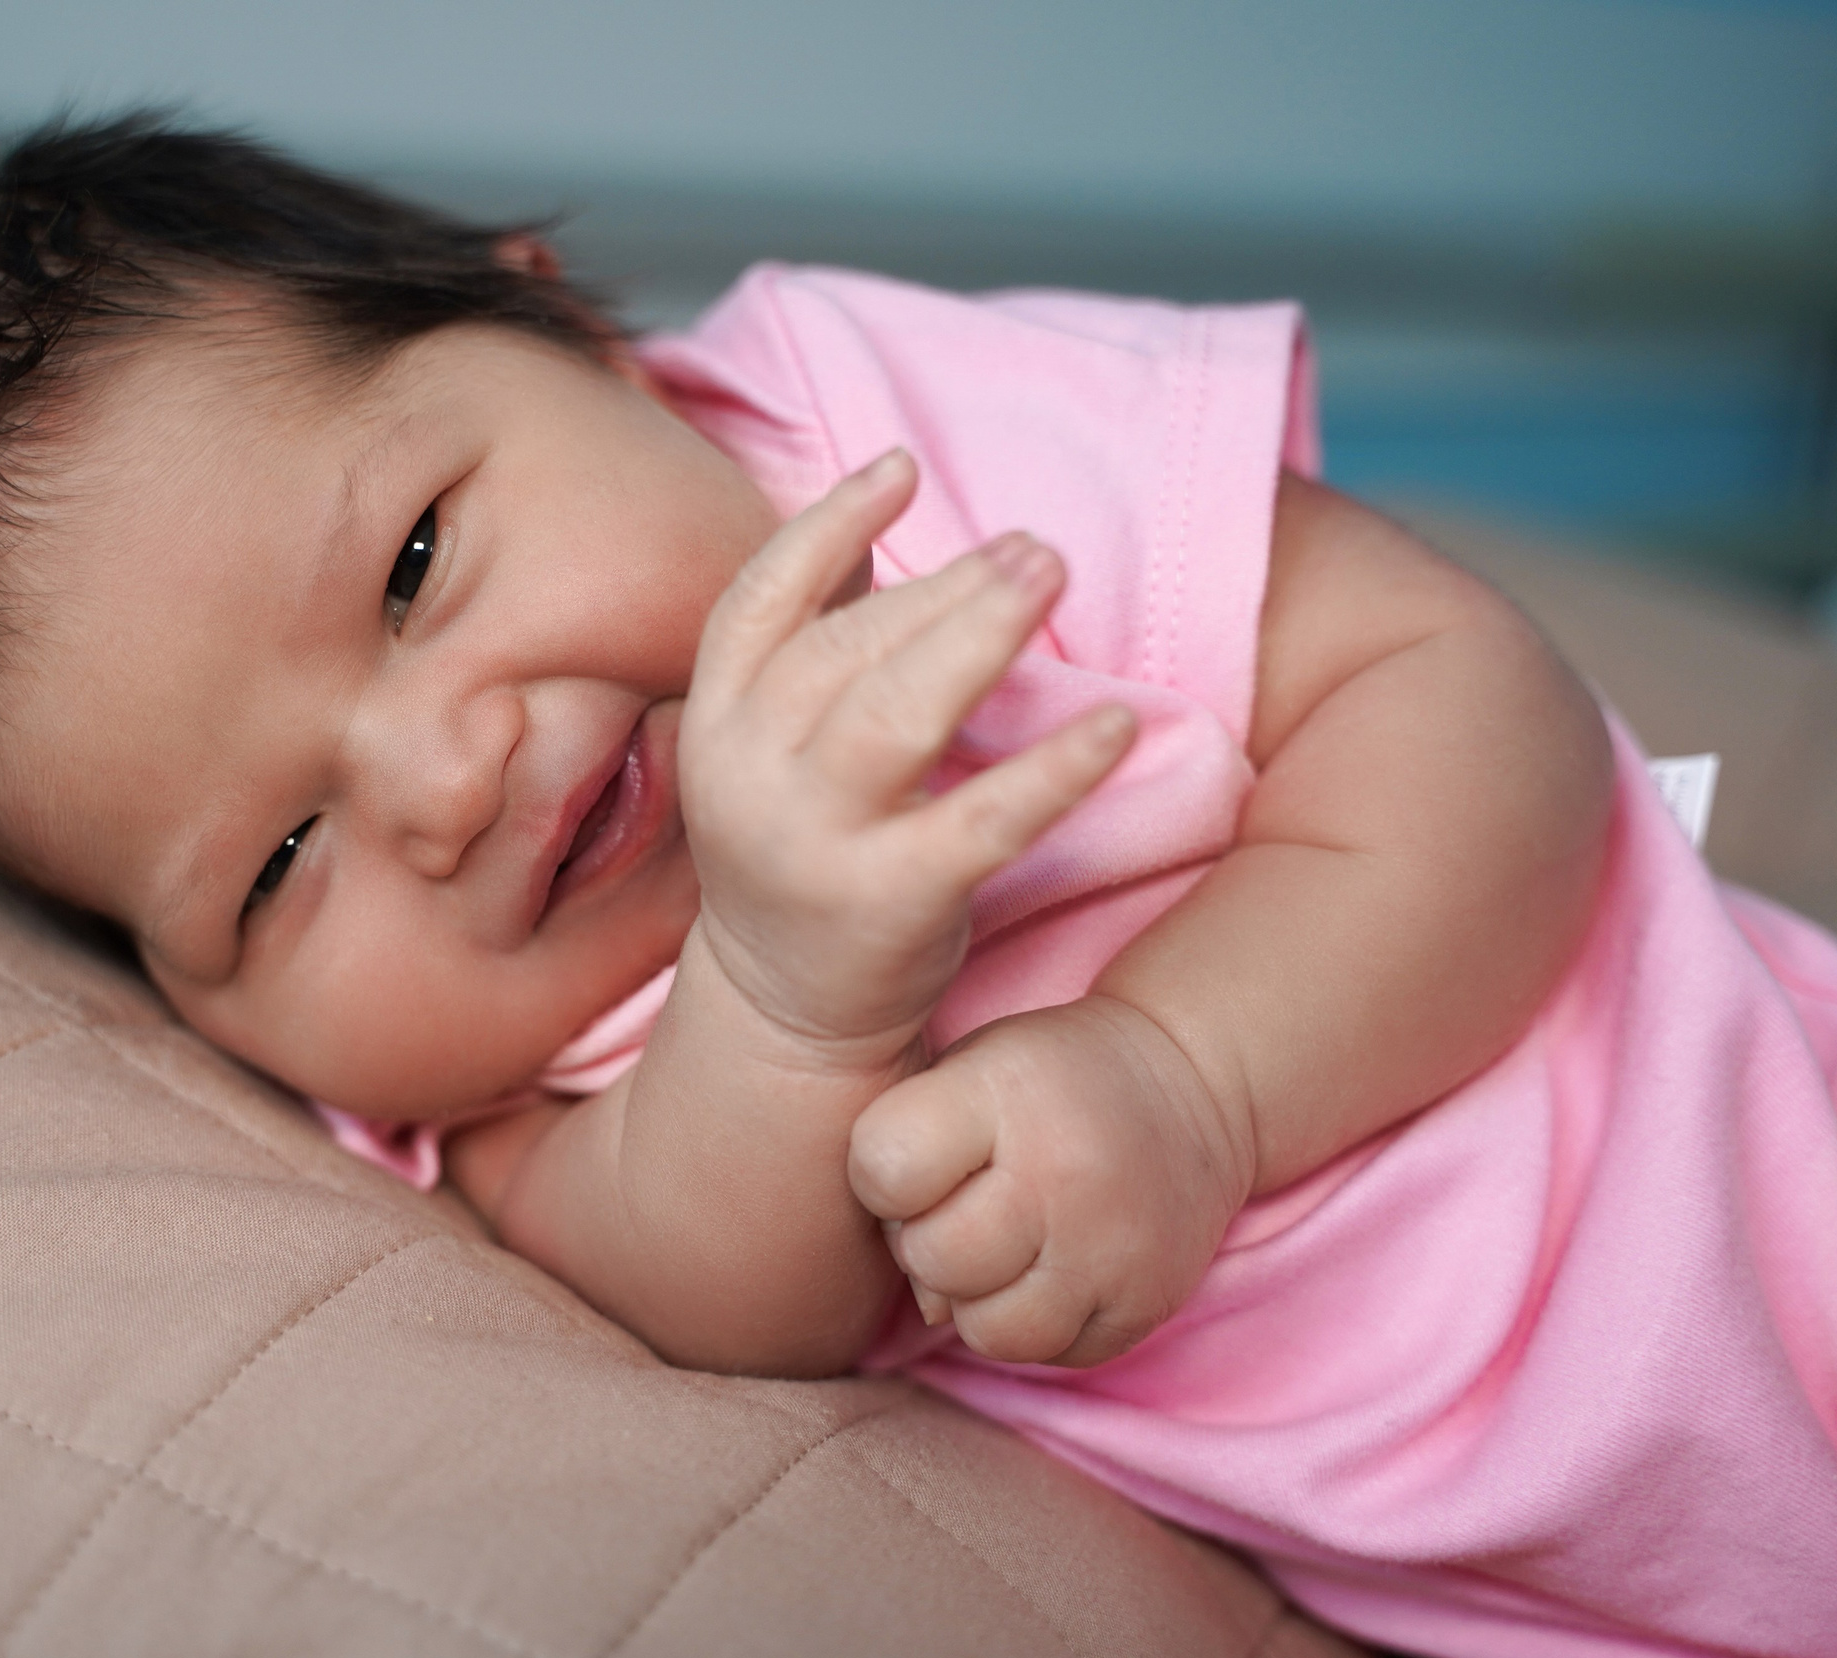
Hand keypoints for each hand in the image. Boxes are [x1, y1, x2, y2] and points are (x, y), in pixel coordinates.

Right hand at [679, 450, 1137, 1068]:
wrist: (784, 1011)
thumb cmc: (804, 848)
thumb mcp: (773, 746)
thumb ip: (811, 647)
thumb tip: (872, 527)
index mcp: (720, 724)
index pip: (759, 603)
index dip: (826, 525)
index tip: (899, 468)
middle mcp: (749, 778)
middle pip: (844, 651)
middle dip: (941, 586)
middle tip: (1034, 545)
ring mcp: (813, 843)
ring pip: (895, 715)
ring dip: (979, 635)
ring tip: (1051, 574)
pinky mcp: (889, 902)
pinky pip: (982, 822)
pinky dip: (1052, 770)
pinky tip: (1116, 725)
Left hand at [848, 995, 1255, 1366]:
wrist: (1191, 1080)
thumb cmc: (1046, 1080)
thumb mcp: (968, 1065)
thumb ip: (908, 1151)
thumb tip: (922, 1298)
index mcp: (1002, 1094)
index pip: (884, 1167)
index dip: (880, 1175)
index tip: (917, 1160)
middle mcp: (1059, 1175)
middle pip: (933, 1261)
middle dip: (928, 1244)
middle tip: (965, 1210)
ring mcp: (1108, 1249)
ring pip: (990, 1333)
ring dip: (980, 1300)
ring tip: (1006, 1249)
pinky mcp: (1144, 1305)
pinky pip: (1053, 1354)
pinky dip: (1040, 1323)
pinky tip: (1054, 1267)